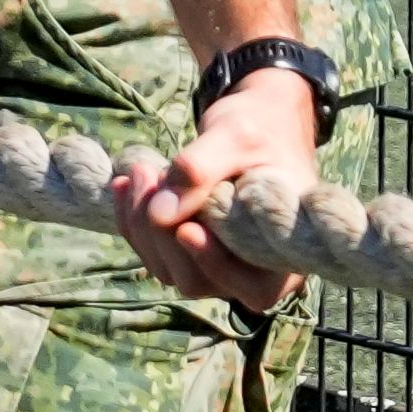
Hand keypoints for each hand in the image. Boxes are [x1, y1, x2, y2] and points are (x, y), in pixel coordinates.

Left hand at [118, 63, 317, 306]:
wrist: (257, 123)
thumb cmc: (261, 129)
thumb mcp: (237, 137)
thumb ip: (202, 170)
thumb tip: (160, 214)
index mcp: (287, 256)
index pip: (252, 288)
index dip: (215, 263)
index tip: (186, 230)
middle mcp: (253, 272)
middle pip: (196, 280)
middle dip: (163, 233)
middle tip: (152, 172)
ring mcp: (218, 267)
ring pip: (167, 269)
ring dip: (142, 224)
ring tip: (143, 171)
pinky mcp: (189, 253)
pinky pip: (153, 252)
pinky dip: (133, 220)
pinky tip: (126, 184)